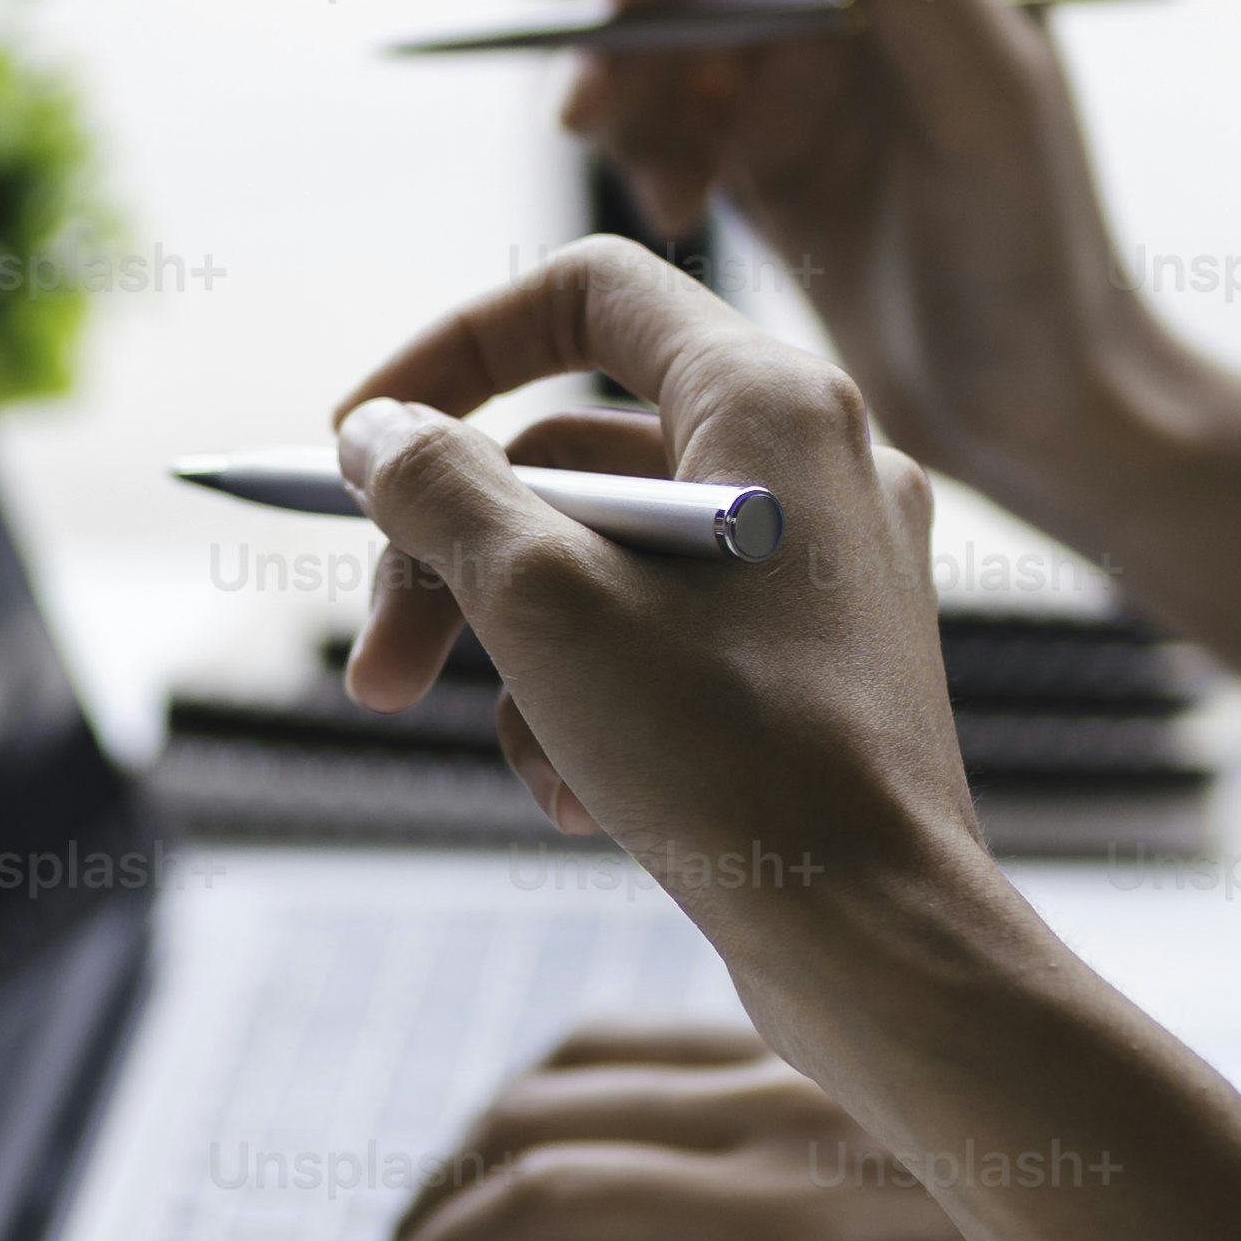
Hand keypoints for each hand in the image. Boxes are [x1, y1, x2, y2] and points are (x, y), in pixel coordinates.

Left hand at [330, 1022, 1110, 1240]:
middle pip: (542, 1123)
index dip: (493, 1119)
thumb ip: (873, 1136)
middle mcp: (804, 1110)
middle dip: (431, 1198)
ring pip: (547, 1207)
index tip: (444, 1180)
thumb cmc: (1138, 1233)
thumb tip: (777, 1187)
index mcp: (839, 1057)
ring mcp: (812, 1213)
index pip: (604, 1051)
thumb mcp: (986, 1140)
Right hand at [334, 239, 988, 969]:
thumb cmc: (733, 762)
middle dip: (453, 564)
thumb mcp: (541, 606)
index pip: (587, 293)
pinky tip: (587, 804)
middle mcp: (814, 464)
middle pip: (572, 457)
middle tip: (377, 669)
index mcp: (771, 403)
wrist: (882, 947)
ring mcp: (824, 571)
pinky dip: (598, 711)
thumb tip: (376, 431)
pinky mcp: (817, 669)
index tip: (358, 447)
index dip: (453, 350)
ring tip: (528, 762)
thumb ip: (440, 491)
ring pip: (605, 566)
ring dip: (523, 663)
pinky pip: (664, 645)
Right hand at [567, 0, 1179, 540]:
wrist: (1036, 410)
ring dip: (634, 97)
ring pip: (665, 30)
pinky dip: (649, 153)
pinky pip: (666, 111)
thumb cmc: (1037, 257)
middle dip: (634, 23)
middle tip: (588, 112)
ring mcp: (811, 61)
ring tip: (654, 188)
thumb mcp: (987, 103)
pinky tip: (678, 212)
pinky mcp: (768, 143)